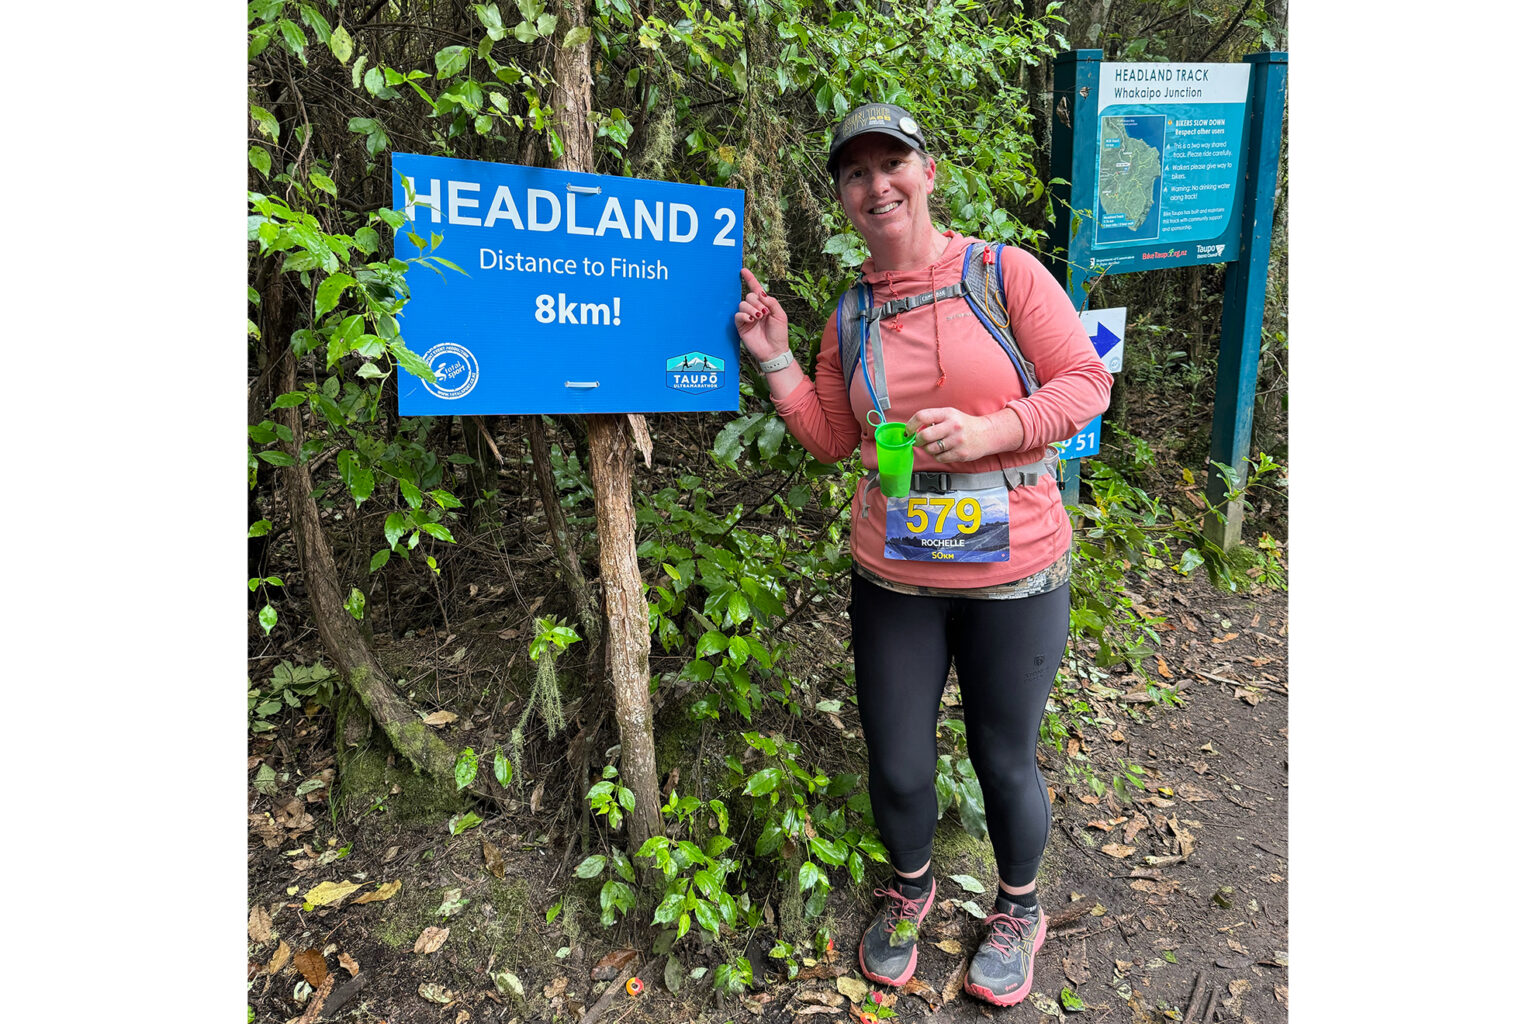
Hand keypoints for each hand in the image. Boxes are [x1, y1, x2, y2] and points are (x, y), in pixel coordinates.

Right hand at [735, 268, 789, 363]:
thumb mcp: (780, 315)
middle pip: (749, 296)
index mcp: (764, 305)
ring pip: (743, 304)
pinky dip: (744, 315)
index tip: (743, 270)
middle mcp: (755, 309)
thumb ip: (771, 302)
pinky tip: (751, 320)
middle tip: (763, 313)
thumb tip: (760, 293)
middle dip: (756, 302)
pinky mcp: (741, 326)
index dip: (750, 279)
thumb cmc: (779, 334)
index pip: (756, 289)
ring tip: (758, 318)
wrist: (774, 350)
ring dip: (752, 309)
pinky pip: (738, 315)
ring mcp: (747, 317)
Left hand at [907, 406, 1021, 463]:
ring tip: (935, 445)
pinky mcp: (960, 453)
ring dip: (928, 449)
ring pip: (930, 449)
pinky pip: (939, 458)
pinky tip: (944, 451)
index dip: (910, 424)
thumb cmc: (964, 424)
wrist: (986, 433)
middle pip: (924, 435)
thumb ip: (932, 419)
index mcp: (947, 413)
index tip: (908, 430)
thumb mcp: (949, 415)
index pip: (922, 416)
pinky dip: (938, 456)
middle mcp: (953, 426)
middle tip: (919, 441)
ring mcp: (957, 441)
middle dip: (918, 440)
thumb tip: (913, 429)